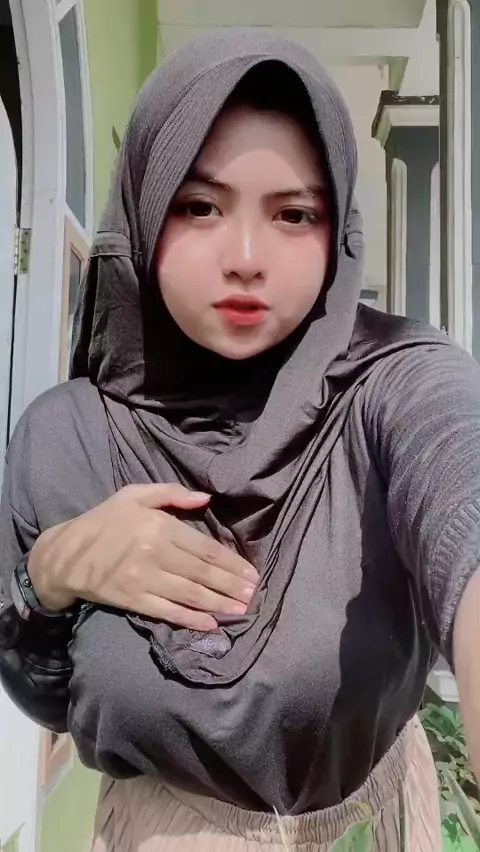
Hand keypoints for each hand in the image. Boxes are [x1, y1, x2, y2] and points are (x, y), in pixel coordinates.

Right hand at [28, 484, 258, 631]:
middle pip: (203, 573)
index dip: (231, 563)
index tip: (250, 573)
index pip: (204, 548)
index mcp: (159, 526)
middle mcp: (155, 553)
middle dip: (231, 586)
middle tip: (253, 595)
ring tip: (241, 610)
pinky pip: (169, 612)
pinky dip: (192, 620)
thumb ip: (171, 493)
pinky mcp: (134, 600)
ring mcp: (144, 580)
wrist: (67, 555)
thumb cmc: (105, 521)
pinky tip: (211, 624)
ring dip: (219, 604)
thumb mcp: (134, 495)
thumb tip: (206, 499)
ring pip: (191, 595)